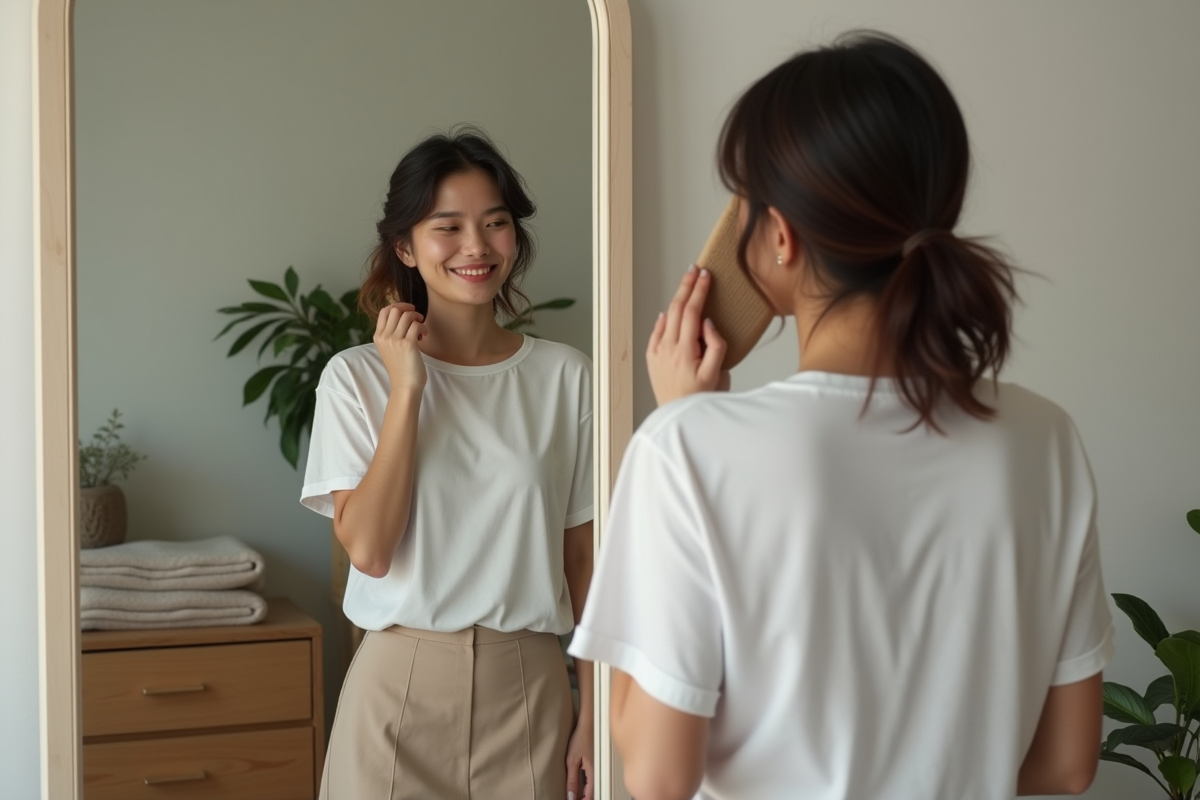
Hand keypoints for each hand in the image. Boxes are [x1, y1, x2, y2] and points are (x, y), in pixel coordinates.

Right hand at [374, 302, 427, 394]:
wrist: (405, 386)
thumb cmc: (401, 368)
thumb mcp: (389, 348)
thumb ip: (391, 334)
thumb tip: (403, 316)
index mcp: (378, 336)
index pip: (384, 311)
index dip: (398, 306)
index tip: (408, 311)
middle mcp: (384, 336)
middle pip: (395, 309)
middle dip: (409, 310)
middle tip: (417, 318)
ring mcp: (395, 340)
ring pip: (407, 315)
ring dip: (418, 319)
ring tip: (421, 330)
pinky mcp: (408, 344)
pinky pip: (417, 325)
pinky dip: (423, 328)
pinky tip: (424, 336)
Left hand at [565, 717, 594, 799]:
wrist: (590, 724)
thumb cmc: (581, 739)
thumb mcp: (572, 761)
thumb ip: (572, 780)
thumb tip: (571, 796)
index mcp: (594, 773)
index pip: (590, 795)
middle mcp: (600, 772)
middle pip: (594, 792)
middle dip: (586, 798)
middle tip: (575, 798)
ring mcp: (600, 768)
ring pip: (595, 786)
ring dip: (588, 793)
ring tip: (578, 795)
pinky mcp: (598, 764)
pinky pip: (595, 779)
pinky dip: (589, 786)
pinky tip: (583, 786)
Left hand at [646, 266, 729, 405]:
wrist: (677, 415)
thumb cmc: (700, 397)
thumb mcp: (717, 373)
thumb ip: (715, 345)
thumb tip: (706, 323)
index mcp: (685, 351)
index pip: (692, 311)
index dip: (699, 290)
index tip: (705, 275)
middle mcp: (667, 349)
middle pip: (677, 308)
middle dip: (687, 286)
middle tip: (695, 270)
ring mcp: (657, 352)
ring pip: (666, 317)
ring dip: (677, 299)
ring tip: (687, 285)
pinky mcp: (651, 358)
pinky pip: (657, 331)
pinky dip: (664, 318)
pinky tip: (670, 312)